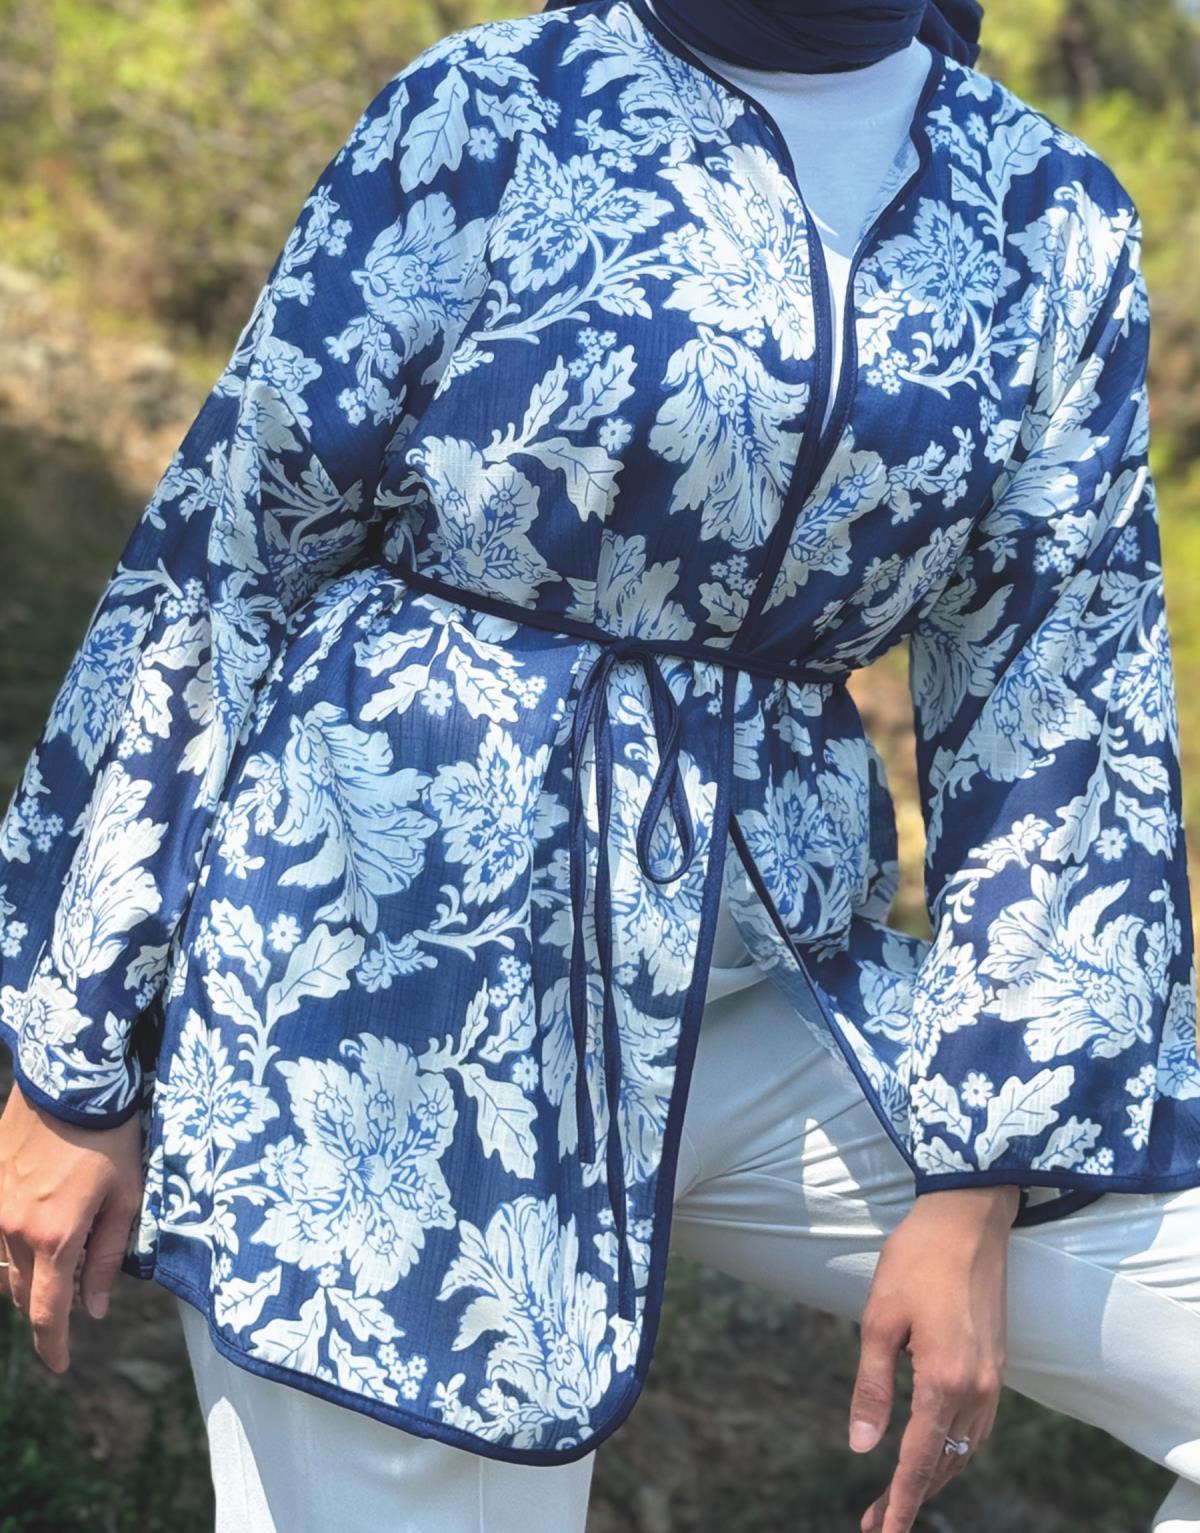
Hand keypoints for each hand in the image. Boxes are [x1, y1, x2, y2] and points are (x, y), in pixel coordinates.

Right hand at [0, 1079, 142, 1371]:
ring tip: (56, 1264)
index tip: (62, 1364)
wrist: (70, 1081)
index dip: (54, 1345)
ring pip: (2, 1266)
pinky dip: (10, 1245)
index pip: (47, 1312)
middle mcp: (12, 1228)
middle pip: (21, 1292)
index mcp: (54, 1237)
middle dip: (44, 1307)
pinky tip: (35, 1231)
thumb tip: (96, 1309)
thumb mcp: (125, 1198)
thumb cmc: (111, 1138)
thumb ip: (107, 1258)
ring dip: (26, 1276)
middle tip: (69, 1306)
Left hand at [849, 1184, 1019, 1532]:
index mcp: (944, 1382)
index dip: (899, 1503)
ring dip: (934, 1477)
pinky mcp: (997, 1364)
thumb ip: (872, 1387)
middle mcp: (977, 1390)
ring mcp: (993, 1379)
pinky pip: (977, 1426)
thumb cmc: (917, 1259)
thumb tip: (861, 1445)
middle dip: (912, 1497)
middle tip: (876, 1521)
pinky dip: (955, 1450)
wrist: (969, 1217)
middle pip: (944, 1464)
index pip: (918, 1461)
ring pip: (964, 1450)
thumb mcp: (879, 1319)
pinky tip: (936, 1452)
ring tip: (899, 1497)